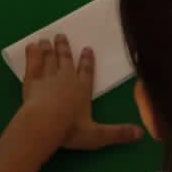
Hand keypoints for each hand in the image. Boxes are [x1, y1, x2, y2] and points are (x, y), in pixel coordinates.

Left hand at [19, 35, 141, 151]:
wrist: (45, 122)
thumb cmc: (71, 130)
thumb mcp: (98, 135)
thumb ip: (117, 133)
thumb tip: (141, 134)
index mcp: (82, 89)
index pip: (87, 72)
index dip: (88, 61)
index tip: (88, 49)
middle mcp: (66, 78)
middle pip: (66, 60)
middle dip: (64, 48)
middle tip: (61, 35)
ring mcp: (48, 76)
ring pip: (49, 58)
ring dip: (48, 48)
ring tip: (45, 39)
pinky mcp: (32, 79)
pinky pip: (32, 62)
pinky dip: (31, 53)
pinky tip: (30, 46)